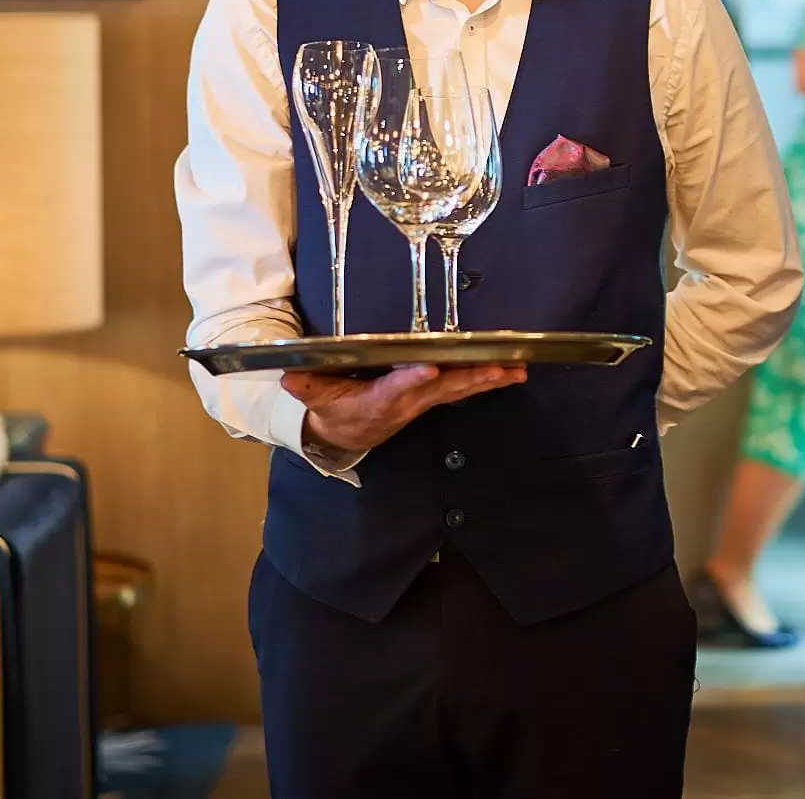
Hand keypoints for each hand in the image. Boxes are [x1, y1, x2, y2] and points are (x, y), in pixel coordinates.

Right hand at [284, 364, 527, 455]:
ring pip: (459, 389)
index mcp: (377, 401)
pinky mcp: (433, 398)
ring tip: (516, 370)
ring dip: (488, 380)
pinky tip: (511, 372)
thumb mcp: (314, 397)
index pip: (396, 390)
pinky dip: (487, 380)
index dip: (413, 381)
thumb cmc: (332, 409)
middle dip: (471, 379)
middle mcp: (407, 403)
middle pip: (442, 390)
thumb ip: (305, 385)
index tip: (430, 370)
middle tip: (500, 368)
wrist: (345, 436)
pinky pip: (464, 388)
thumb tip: (287, 374)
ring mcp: (423, 402)